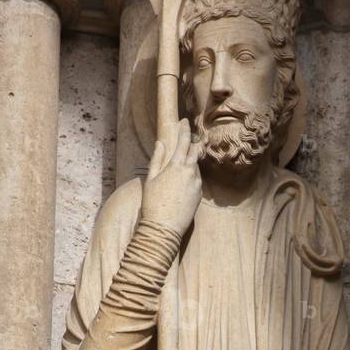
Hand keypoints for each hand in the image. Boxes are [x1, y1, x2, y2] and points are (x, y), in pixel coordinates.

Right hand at [141, 119, 201, 235]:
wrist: (164, 228)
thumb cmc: (152, 204)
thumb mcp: (150, 179)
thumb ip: (157, 160)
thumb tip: (160, 144)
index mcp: (176, 166)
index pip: (184, 141)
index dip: (184, 129)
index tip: (184, 121)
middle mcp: (190, 172)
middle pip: (196, 150)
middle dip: (193, 141)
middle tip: (190, 135)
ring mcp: (197, 184)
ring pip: (196, 166)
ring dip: (191, 160)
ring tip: (183, 160)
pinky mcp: (199, 195)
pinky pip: (197, 180)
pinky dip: (192, 175)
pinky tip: (183, 180)